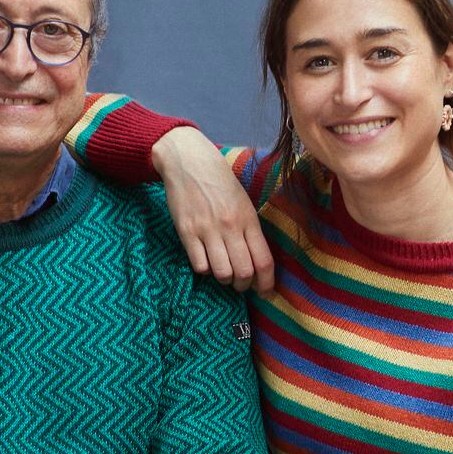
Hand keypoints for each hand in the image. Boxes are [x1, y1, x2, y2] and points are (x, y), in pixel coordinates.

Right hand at [151, 127, 273, 294]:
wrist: (189, 161)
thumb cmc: (220, 182)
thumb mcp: (244, 202)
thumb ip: (250, 230)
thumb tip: (257, 261)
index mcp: (249, 219)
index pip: (264, 261)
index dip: (266, 283)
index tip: (265, 292)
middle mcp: (230, 227)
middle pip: (244, 272)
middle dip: (244, 286)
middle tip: (241, 285)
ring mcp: (207, 230)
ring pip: (222, 273)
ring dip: (224, 280)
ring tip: (223, 274)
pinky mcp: (186, 231)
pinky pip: (199, 265)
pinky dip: (204, 270)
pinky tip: (206, 261)